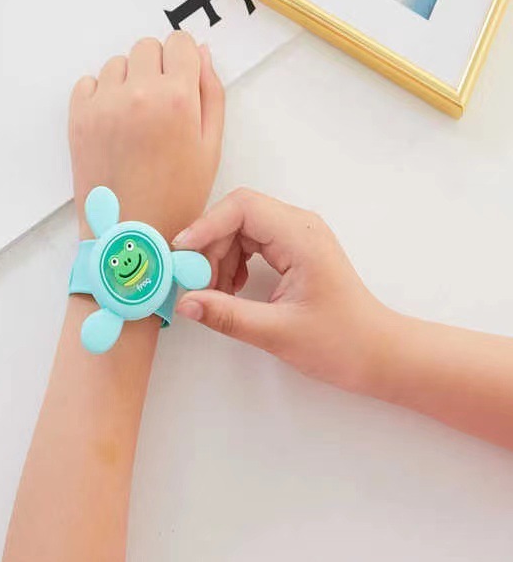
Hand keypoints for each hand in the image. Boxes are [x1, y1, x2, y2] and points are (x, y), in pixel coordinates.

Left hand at [69, 33, 224, 240]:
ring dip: (128, 81)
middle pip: (147, 47)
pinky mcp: (78, 118)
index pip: (180, 42)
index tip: (181, 82)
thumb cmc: (178, 197)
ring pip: (117, 64)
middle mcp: (138, 92)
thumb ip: (211, 93)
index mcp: (177, 98)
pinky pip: (88, 83)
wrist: (131, 235)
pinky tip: (113, 125)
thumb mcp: (211, 147)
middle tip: (159, 106)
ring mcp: (103, 104)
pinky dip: (100, 95)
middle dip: (157, 68)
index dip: (183, 61)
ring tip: (135, 120)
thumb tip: (201, 52)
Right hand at [173, 188, 390, 391]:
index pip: (242, 207)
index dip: (206, 225)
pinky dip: (233, 262)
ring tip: (215, 293)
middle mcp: (299, 227)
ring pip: (240, 229)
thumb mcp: (277, 332)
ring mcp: (297, 237)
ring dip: (219, 257)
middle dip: (210, 246)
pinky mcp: (293, 251)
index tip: (183, 254)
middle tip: (196, 283)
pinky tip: (231, 290)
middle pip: (237, 215)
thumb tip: (185, 303)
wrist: (377, 354)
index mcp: (301, 237)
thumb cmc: (341, 342)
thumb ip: (227, 315)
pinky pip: (251, 243)